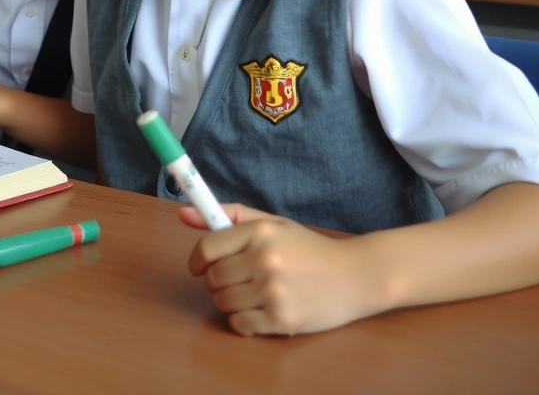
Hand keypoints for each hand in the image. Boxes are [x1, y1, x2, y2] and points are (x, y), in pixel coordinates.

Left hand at [182, 204, 375, 334]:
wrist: (354, 276)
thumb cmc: (309, 248)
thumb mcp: (272, 223)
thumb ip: (229, 215)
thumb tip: (183, 212)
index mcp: (259, 232)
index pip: (207, 248)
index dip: (197, 260)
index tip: (199, 267)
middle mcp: (264, 259)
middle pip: (213, 278)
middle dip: (218, 281)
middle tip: (239, 280)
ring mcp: (273, 291)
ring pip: (223, 303)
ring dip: (231, 302)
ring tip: (253, 294)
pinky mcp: (282, 319)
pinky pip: (240, 325)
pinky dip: (244, 321)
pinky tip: (261, 311)